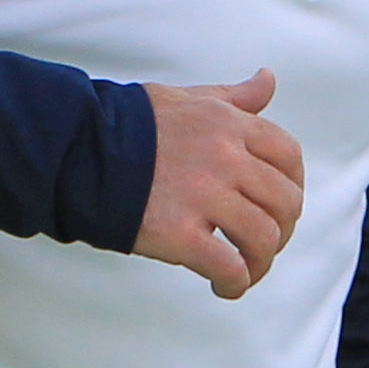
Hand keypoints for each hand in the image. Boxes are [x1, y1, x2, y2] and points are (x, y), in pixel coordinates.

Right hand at [136, 71, 305, 299]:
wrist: (76, 151)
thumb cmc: (127, 126)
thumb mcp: (186, 99)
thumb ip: (233, 98)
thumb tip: (267, 80)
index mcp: (228, 125)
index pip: (289, 156)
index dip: (292, 187)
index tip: (278, 207)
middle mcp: (224, 158)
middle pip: (285, 202)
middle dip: (282, 230)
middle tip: (260, 246)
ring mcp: (203, 196)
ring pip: (264, 238)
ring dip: (261, 263)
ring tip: (243, 272)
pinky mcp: (179, 234)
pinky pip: (229, 267)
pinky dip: (235, 284)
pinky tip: (223, 288)